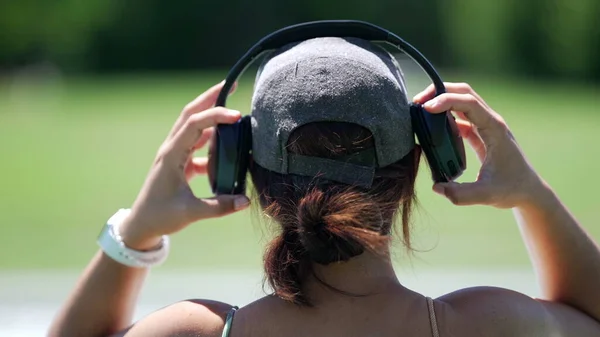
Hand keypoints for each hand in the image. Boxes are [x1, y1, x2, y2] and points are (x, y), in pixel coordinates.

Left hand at [120, 81, 249, 249]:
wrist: (141, 224)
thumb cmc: (161, 217)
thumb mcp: (191, 213)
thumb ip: (220, 207)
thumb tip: (246, 201)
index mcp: (171, 155)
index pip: (194, 125)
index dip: (216, 116)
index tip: (237, 114)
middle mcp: (171, 148)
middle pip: (191, 113)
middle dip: (211, 97)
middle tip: (232, 84)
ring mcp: (175, 153)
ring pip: (194, 125)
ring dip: (212, 113)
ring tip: (233, 108)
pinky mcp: (179, 162)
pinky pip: (198, 143)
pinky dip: (213, 139)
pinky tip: (228, 146)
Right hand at [413, 82, 543, 208]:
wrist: (528, 191)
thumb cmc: (512, 190)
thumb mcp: (486, 195)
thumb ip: (460, 194)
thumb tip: (437, 187)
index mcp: (494, 129)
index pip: (469, 103)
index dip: (446, 101)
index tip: (426, 108)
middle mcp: (491, 122)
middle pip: (465, 92)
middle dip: (440, 91)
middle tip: (418, 101)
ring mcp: (486, 126)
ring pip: (462, 100)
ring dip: (442, 100)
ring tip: (421, 110)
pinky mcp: (481, 134)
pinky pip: (461, 117)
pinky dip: (445, 115)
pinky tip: (432, 127)